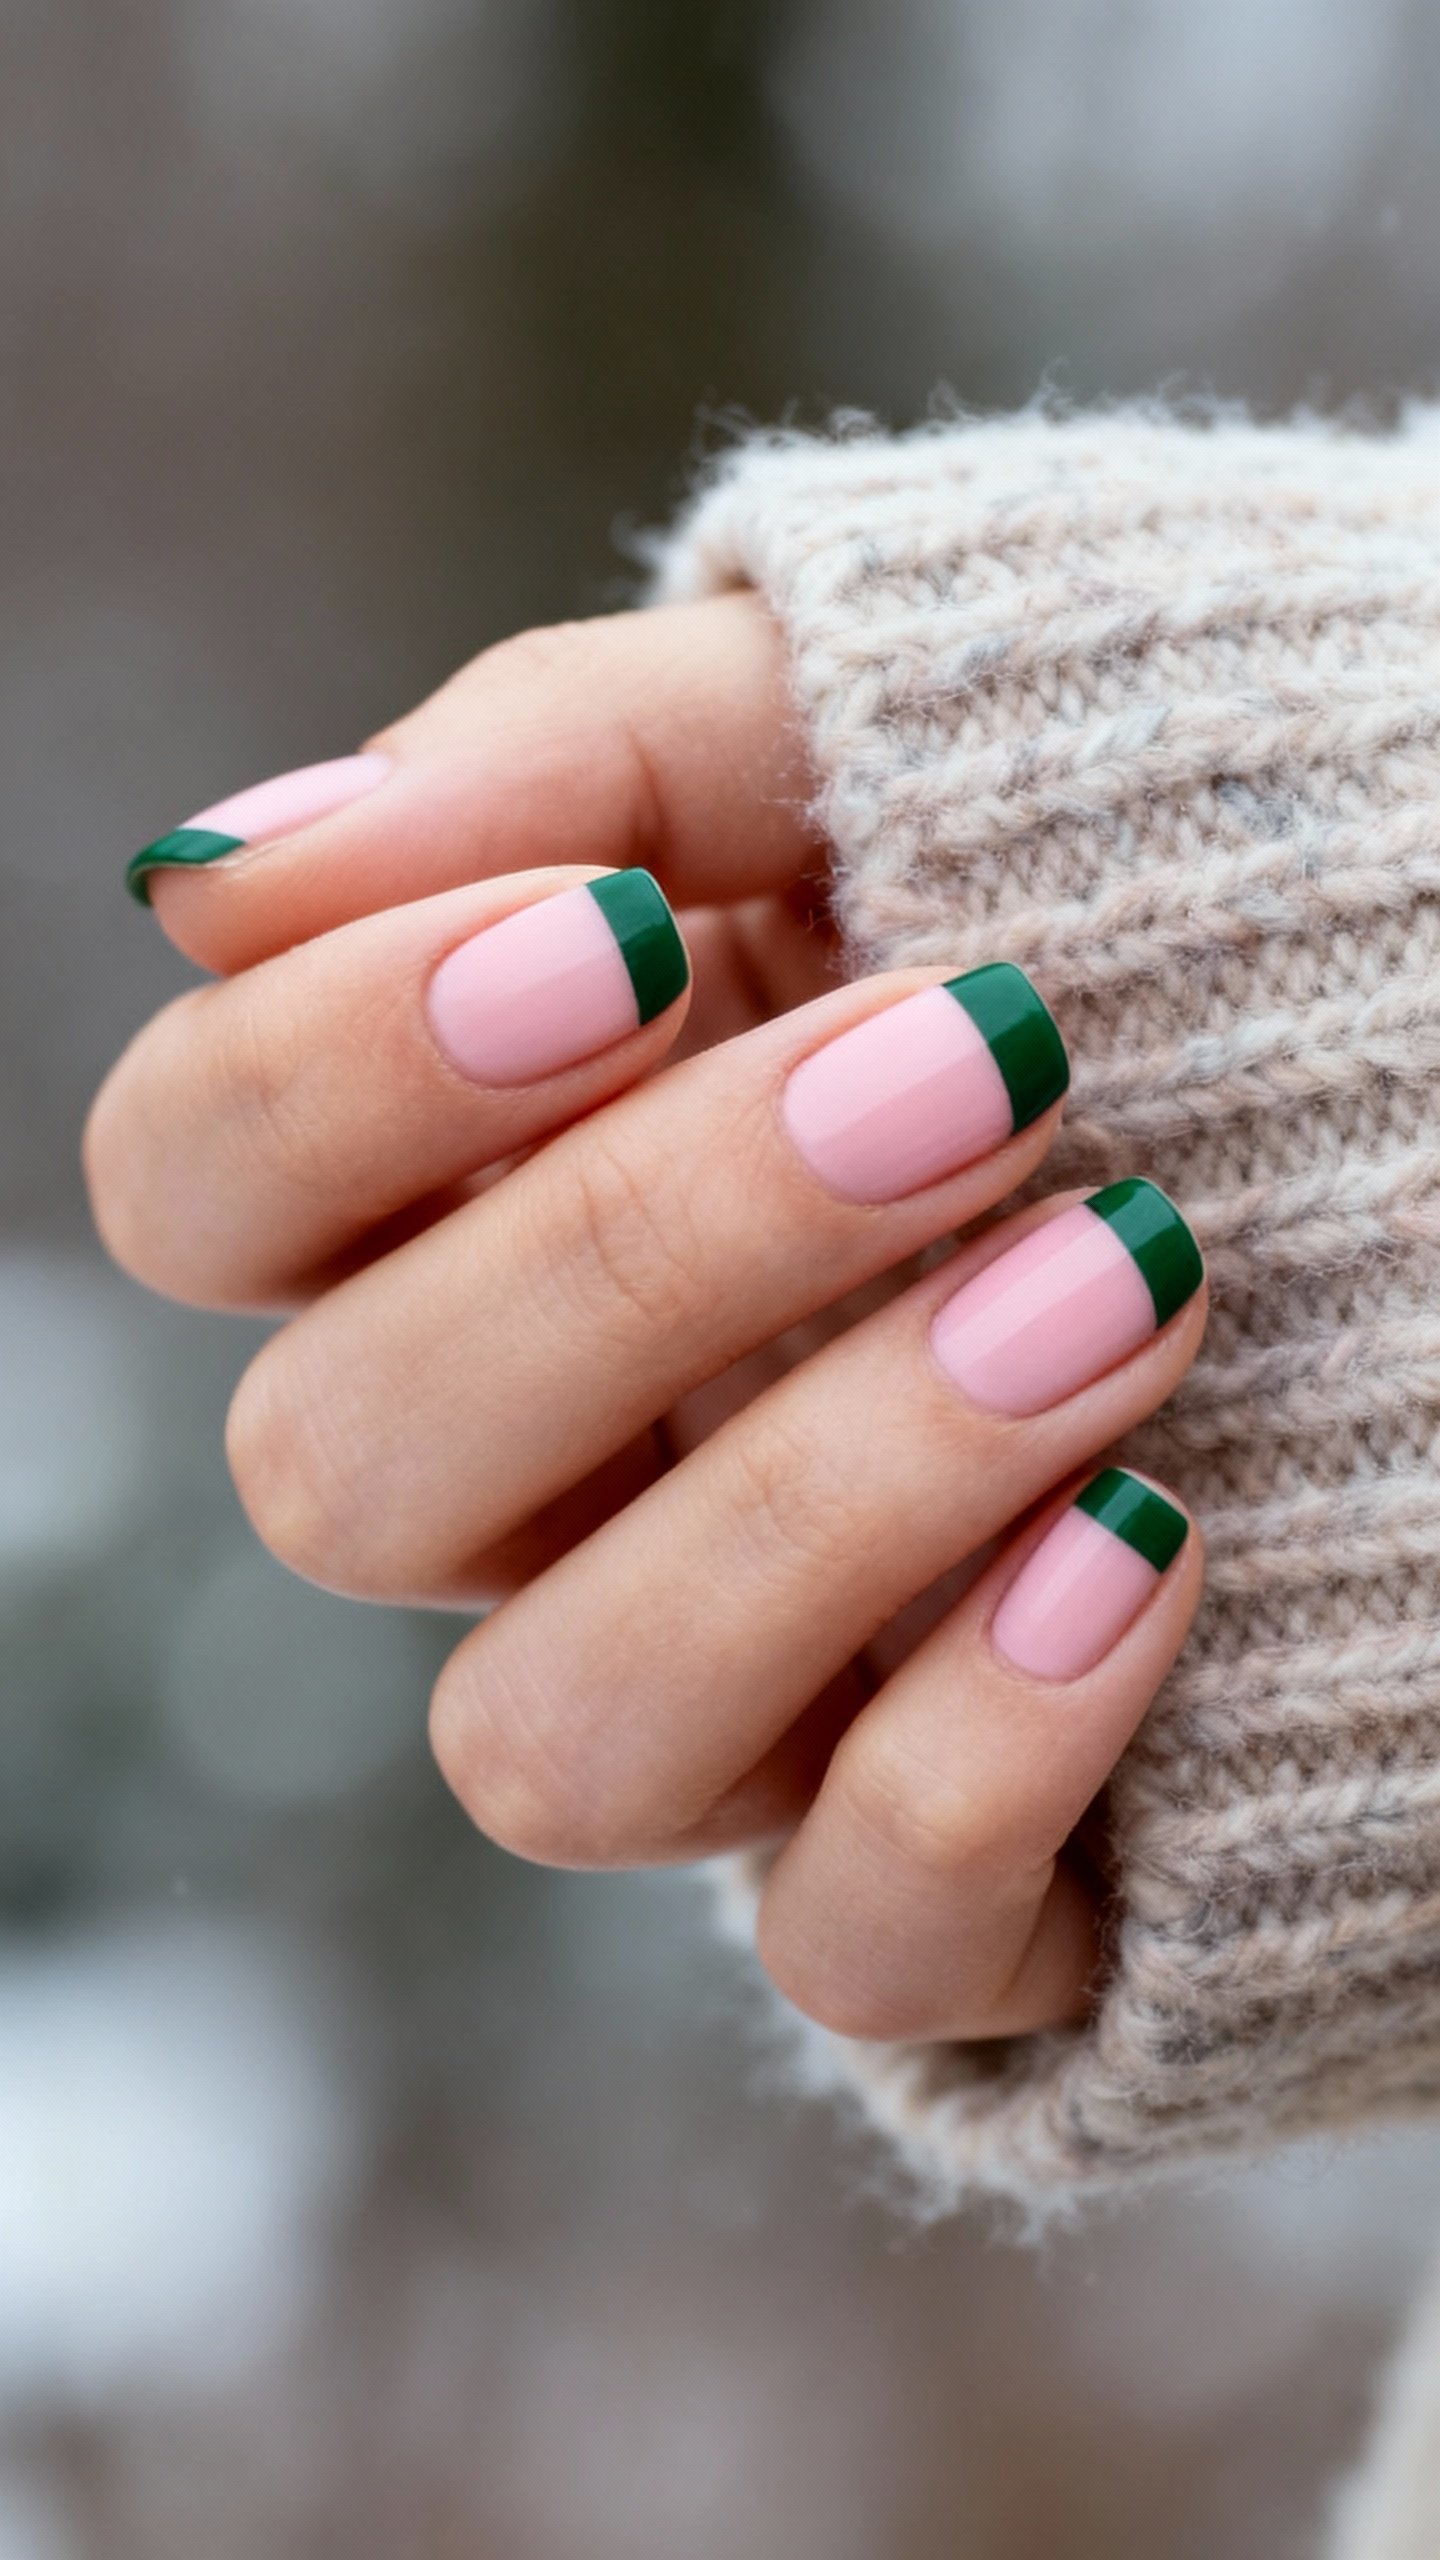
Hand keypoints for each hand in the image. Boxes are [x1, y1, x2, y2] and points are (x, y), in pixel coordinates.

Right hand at [85, 594, 1206, 2045]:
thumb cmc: (1131, 884)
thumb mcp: (874, 741)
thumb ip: (569, 762)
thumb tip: (218, 884)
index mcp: (482, 1192)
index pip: (195, 1186)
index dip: (334, 1082)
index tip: (629, 941)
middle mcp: (555, 1472)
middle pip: (342, 1474)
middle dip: (631, 1260)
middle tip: (975, 1067)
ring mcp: (741, 1687)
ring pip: (555, 1743)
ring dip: (812, 1509)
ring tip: (1119, 1286)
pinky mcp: (948, 1864)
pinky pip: (847, 1936)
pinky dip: (969, 1762)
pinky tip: (1146, 1546)